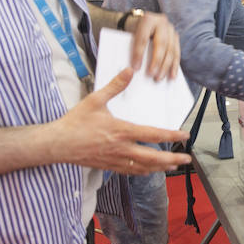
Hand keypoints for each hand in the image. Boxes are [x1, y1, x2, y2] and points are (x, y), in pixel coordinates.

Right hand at [50, 68, 191, 173]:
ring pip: (144, 168)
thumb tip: (129, 71)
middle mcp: (122, 148)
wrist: (57, 144)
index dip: (171, 136)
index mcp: (121, 131)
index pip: (153, 135)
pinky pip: (131, 172)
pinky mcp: (109, 166)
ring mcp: (116, 160)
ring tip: (174, 167)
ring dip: (161, 168)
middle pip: (153, 158)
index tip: (184, 136)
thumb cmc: (75, 122)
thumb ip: (115, 86)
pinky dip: (144, 172)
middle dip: (172, 160)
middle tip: (186, 159)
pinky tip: (150, 170)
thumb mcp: (95, 100)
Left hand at [122, 11, 179, 80]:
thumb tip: (132, 66)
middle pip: (160, 43)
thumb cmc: (133, 29)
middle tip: (151, 75)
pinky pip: (177, 52)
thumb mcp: (130, 34)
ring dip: (166, 66)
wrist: (142, 21)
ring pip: (171, 49)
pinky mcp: (176, 36)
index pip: (143, 38)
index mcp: (147, 19)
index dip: (139, 54)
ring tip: (159, 77)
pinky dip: (174, 65)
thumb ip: (131, 46)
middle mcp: (162, 22)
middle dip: (156, 61)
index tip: (136, 68)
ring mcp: (171, 29)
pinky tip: (172, 75)